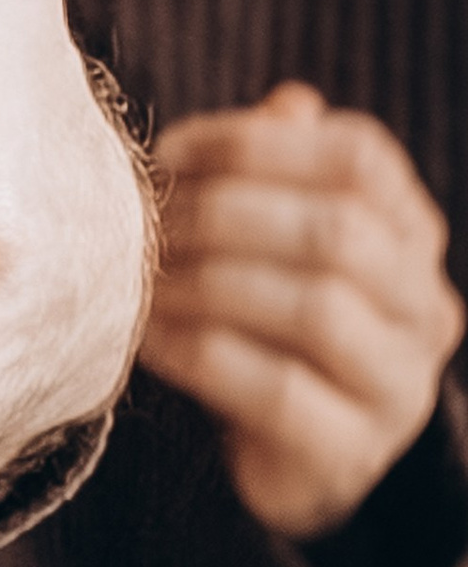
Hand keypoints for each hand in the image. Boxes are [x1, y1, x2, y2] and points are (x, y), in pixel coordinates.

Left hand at [144, 83, 463, 539]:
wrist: (291, 462)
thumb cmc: (270, 331)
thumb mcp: (278, 247)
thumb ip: (280, 176)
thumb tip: (283, 103)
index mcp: (413, 235)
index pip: (361, 158)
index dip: (259, 143)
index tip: (171, 152)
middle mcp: (424, 305)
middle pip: (339, 230)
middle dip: (226, 216)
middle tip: (145, 223)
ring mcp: (399, 385)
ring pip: (316, 308)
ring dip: (210, 285)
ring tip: (143, 282)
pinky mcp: (351, 452)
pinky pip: (278, 392)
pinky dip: (202, 355)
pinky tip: (148, 340)